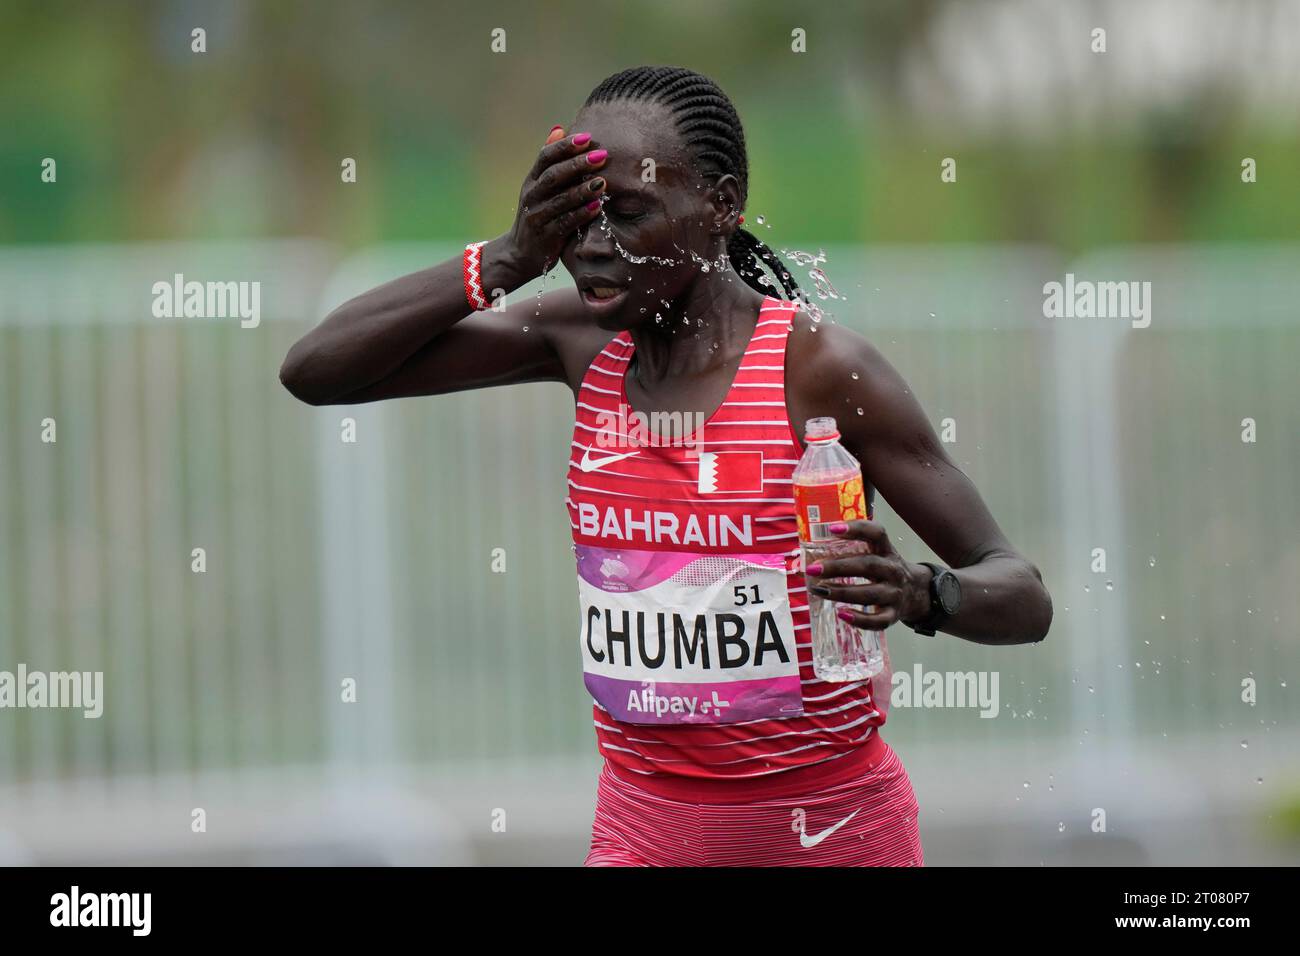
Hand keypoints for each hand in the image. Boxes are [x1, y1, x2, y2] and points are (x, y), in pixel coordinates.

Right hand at [503, 125, 608, 278]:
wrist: (520, 252)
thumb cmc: (539, 214)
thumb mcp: (539, 186)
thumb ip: (550, 162)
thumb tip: (559, 128)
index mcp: (532, 180)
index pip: (545, 157)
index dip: (565, 146)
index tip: (587, 137)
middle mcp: (531, 195)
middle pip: (554, 176)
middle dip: (578, 164)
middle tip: (602, 156)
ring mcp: (537, 216)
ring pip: (560, 200)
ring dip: (582, 190)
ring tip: (603, 183)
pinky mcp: (545, 236)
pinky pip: (564, 224)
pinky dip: (581, 215)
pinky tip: (596, 208)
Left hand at [804, 520, 932, 629]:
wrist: (916, 591)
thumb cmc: (886, 570)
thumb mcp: (878, 553)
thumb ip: (852, 549)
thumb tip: (811, 553)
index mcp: (887, 551)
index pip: (876, 534)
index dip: (856, 529)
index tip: (832, 529)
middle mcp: (892, 570)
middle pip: (867, 565)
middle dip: (838, 567)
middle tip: (813, 569)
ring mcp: (894, 593)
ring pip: (869, 593)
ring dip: (841, 592)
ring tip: (819, 590)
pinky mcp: (893, 614)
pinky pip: (878, 620)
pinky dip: (860, 619)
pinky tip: (841, 614)